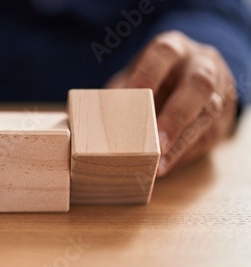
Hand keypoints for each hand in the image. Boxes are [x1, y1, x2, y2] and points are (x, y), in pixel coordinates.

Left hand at [106, 31, 236, 176]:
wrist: (194, 74)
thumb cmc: (155, 77)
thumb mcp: (136, 74)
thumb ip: (121, 91)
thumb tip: (96, 118)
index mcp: (176, 49)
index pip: (164, 53)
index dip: (147, 74)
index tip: (130, 96)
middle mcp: (202, 65)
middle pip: (198, 85)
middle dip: (176, 115)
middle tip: (156, 143)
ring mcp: (219, 90)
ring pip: (209, 114)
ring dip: (182, 142)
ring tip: (159, 165)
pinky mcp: (223, 117)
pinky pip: (209, 136)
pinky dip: (186, 153)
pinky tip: (166, 165)